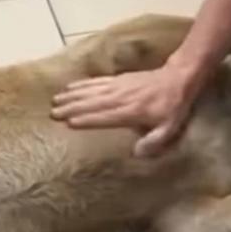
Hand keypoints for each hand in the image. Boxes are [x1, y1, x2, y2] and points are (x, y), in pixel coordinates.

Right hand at [51, 64, 198, 156]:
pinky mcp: (118, 78)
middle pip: (93, 103)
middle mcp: (121, 97)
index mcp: (132, 111)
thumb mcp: (170, 127)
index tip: (69, 123)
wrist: (177, 78)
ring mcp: (118, 86)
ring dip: (73, 95)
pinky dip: (82, 84)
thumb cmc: (173, 107)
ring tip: (56, 100)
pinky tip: (70, 86)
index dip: (87, 119)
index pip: (105, 116)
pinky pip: (96, 81)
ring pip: (91, 91)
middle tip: (53, 113)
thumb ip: (155, 141)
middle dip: (72, 108)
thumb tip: (137, 153)